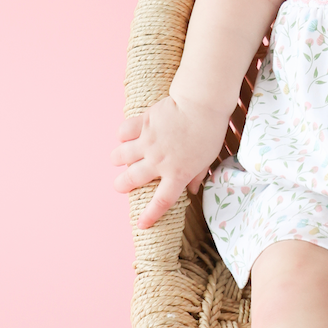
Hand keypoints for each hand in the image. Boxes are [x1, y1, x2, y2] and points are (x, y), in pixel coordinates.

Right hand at [112, 96, 229, 227]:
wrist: (202, 104)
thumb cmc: (209, 132)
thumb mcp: (207, 159)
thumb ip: (196, 176)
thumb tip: (191, 190)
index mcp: (177, 174)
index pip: (161, 202)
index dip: (149, 215)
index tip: (141, 224)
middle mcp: (158, 161)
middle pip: (132, 180)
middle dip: (122, 186)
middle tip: (120, 186)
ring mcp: (148, 143)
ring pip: (121, 156)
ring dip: (117, 160)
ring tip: (117, 161)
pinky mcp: (143, 124)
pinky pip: (124, 132)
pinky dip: (122, 136)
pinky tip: (125, 137)